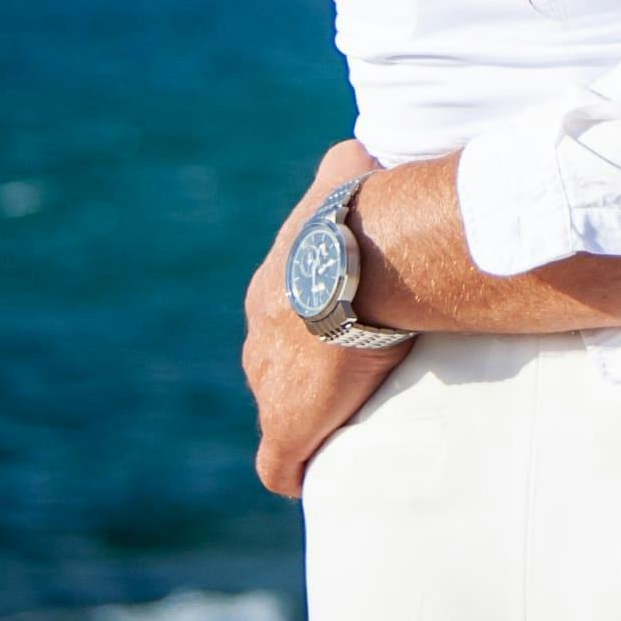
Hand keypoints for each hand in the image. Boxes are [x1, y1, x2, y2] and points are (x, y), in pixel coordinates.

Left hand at [237, 141, 406, 497]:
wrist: (349, 263)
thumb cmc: (355, 216)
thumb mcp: (344, 172)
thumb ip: (345, 164)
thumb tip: (360, 146)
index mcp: (271, 290)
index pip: (283, 315)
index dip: (313, 325)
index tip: (346, 330)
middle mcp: (260, 337)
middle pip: (276, 363)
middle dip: (307, 371)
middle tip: (354, 377)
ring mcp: (268, 385)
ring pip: (279, 408)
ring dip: (307, 416)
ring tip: (348, 424)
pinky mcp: (284, 427)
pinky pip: (280, 464)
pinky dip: (296, 469)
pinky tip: (315, 475)